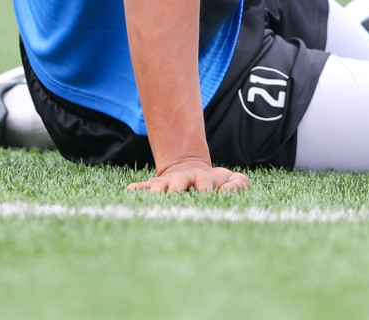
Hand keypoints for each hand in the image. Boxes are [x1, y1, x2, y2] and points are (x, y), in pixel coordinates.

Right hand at [127, 156, 248, 193]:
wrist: (190, 169)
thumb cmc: (217, 181)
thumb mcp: (232, 180)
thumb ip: (239, 184)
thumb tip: (225, 192)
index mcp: (203, 179)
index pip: (203, 182)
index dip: (204, 187)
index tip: (205, 194)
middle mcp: (183, 180)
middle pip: (178, 183)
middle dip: (176, 189)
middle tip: (174, 196)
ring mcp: (168, 183)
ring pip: (158, 186)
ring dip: (155, 192)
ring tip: (152, 199)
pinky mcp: (154, 186)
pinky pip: (142, 187)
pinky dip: (136, 190)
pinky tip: (130, 192)